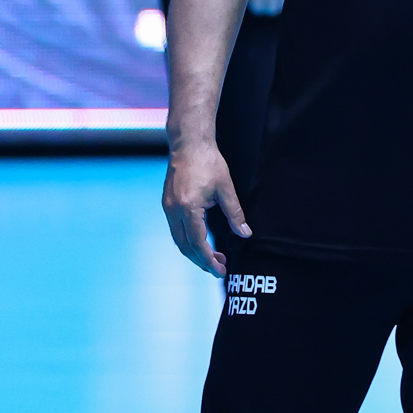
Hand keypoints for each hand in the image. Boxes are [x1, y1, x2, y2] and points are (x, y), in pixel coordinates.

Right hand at [162, 140, 249, 276]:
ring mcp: (168, 207)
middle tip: (219, 268)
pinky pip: (176, 229)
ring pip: (178, 240)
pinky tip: (201, 241)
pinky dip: (188, 240)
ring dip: (194, 251)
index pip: (197, 243)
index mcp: (188, 208)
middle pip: (185, 246)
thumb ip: (235, 213)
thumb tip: (245, 234)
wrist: (189, 143)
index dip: (209, 260)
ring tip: (213, 257)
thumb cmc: (208, 162)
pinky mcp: (168, 203)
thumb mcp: (226, 188)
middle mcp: (173, 210)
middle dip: (201, 260)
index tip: (220, 270)